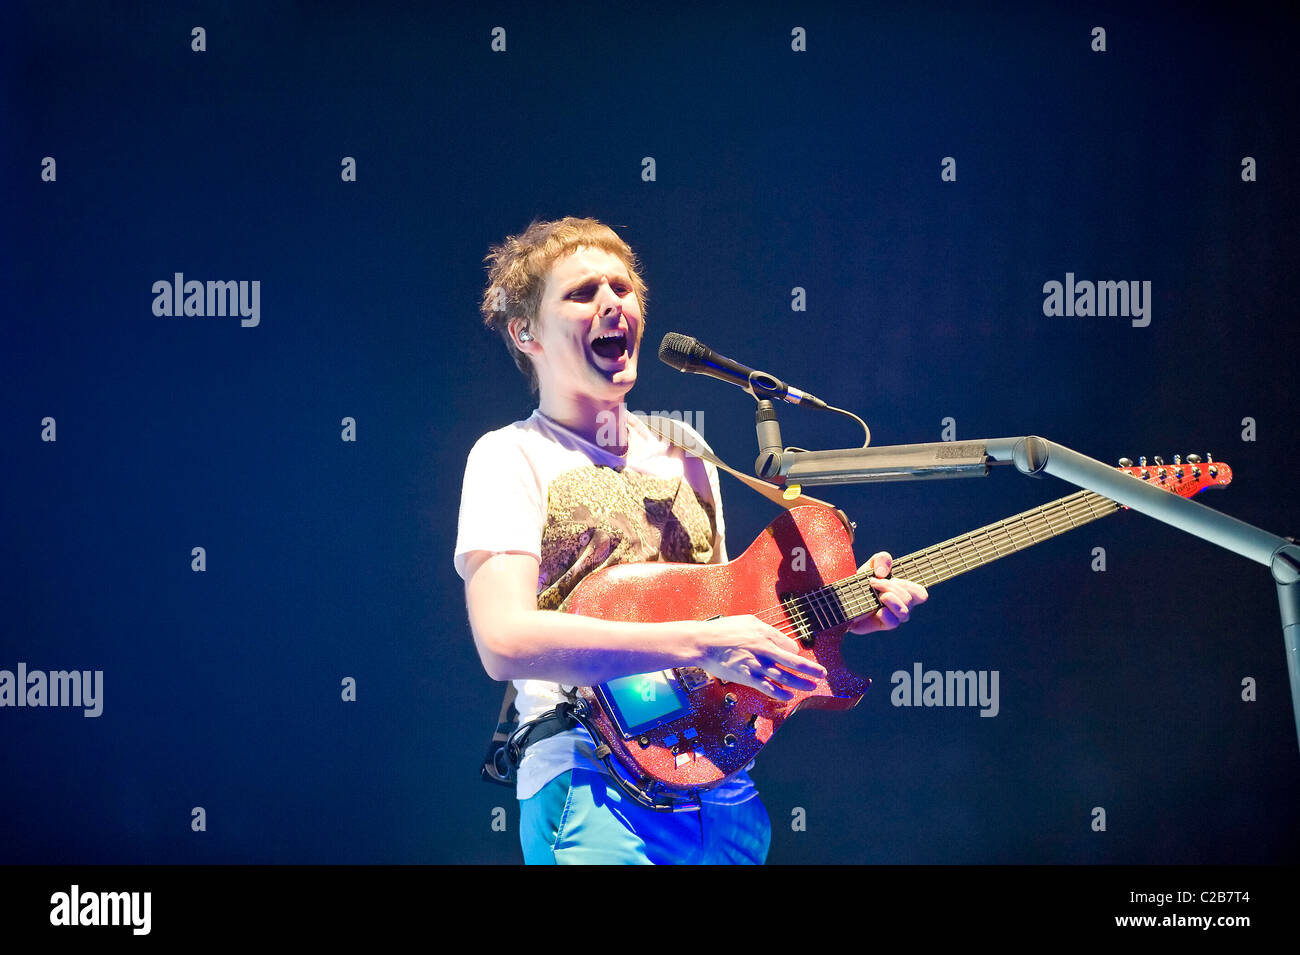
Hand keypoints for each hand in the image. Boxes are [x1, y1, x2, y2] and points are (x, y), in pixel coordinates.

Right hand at [692, 615, 827, 700]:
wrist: (702, 642)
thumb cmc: (722, 630)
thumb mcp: (747, 621)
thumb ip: (765, 629)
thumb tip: (778, 638)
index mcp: (765, 633)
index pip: (790, 646)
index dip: (794, 653)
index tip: (794, 658)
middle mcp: (764, 649)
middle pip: (794, 661)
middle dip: (812, 669)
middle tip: (823, 673)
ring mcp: (756, 664)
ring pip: (785, 676)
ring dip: (801, 683)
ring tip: (812, 686)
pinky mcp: (747, 676)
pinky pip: (768, 687)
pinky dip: (780, 693)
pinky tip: (789, 696)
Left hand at [848, 551, 927, 633]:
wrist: (843, 598)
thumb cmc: (861, 582)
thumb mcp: (871, 565)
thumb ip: (882, 559)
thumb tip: (883, 573)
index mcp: (903, 592)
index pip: (921, 594)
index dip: (911, 586)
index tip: (892, 577)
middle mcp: (902, 606)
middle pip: (910, 599)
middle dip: (891, 586)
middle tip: (873, 582)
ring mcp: (893, 617)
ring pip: (905, 612)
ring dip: (889, 598)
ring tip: (876, 594)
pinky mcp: (882, 625)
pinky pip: (893, 623)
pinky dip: (885, 613)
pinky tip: (875, 610)